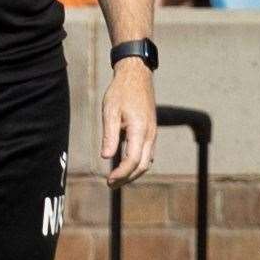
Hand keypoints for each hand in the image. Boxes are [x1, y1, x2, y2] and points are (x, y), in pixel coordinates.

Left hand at [101, 58, 156, 187]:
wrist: (136, 75)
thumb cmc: (121, 91)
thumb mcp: (110, 111)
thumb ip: (109, 135)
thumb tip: (106, 157)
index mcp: (140, 130)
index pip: (133, 160)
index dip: (121, 174)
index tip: (108, 181)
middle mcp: (150, 134)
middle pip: (142, 165)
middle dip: (127, 178)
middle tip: (110, 184)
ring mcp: (153, 133)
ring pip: (147, 160)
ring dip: (133, 172)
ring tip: (116, 178)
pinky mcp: (151, 130)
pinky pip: (147, 153)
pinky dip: (137, 163)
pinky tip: (125, 164)